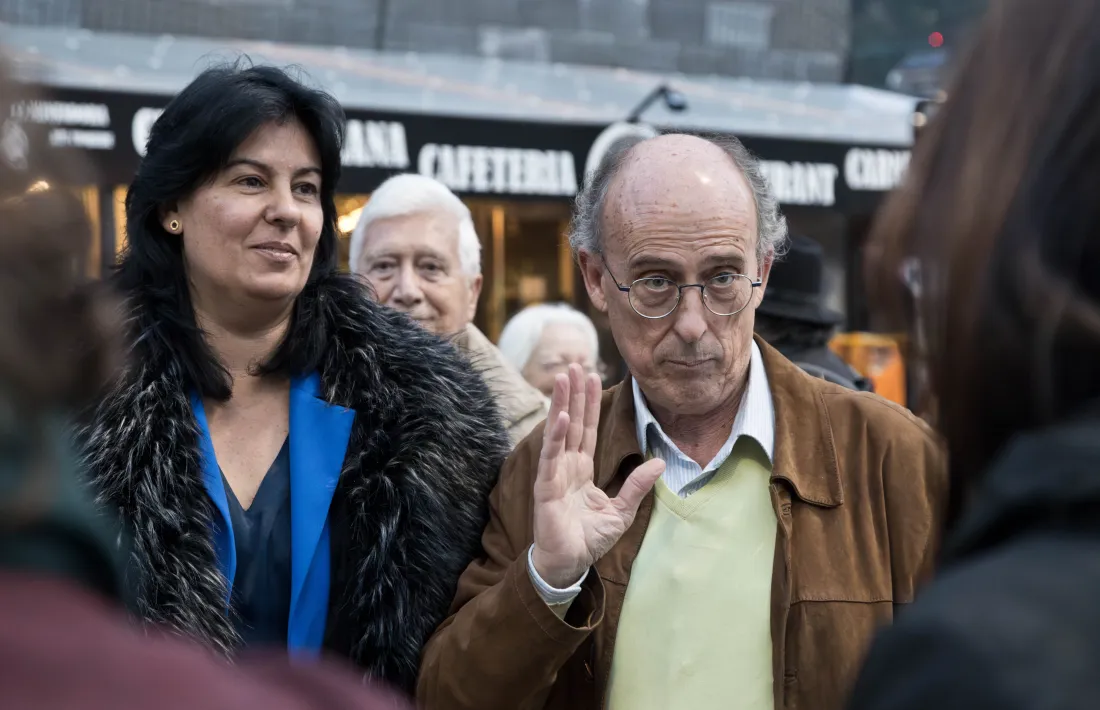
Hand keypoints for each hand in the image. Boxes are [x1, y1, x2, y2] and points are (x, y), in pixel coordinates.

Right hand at [530, 364, 664, 588]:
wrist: (570, 564)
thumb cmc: (590, 539)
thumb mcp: (622, 511)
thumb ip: (637, 486)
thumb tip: (659, 464)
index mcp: (582, 469)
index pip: (588, 429)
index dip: (590, 404)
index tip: (594, 377)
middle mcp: (566, 466)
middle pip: (573, 422)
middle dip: (574, 394)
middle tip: (575, 364)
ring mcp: (554, 474)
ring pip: (559, 432)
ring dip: (561, 404)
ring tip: (563, 378)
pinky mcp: (546, 487)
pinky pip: (551, 457)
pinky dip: (556, 437)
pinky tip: (561, 416)